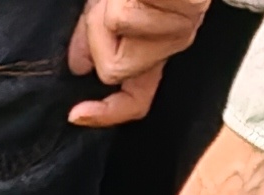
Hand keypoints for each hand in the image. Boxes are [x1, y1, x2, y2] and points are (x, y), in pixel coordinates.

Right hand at [67, 0, 209, 125]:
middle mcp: (174, 41)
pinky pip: (127, 18)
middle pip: (115, 69)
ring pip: (122, 40)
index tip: (76, 114)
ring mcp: (185, 24)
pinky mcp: (187, 8)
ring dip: (112, 7)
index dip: (107, 113)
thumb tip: (79, 65)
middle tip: (110, 2)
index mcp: (156, 43)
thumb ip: (95, 34)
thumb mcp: (107, 2)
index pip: (137, 98)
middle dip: (98, 34)